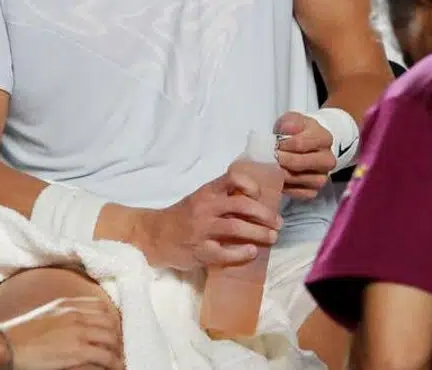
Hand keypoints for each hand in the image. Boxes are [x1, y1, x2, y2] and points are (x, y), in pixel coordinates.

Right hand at [0, 296, 123, 369]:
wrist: (7, 344)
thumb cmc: (20, 333)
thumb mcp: (45, 314)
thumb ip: (62, 315)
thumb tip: (75, 323)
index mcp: (68, 304)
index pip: (101, 307)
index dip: (111, 320)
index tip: (113, 331)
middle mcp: (76, 315)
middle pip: (110, 322)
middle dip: (118, 336)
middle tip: (118, 349)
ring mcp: (78, 332)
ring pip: (111, 339)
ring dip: (118, 352)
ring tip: (119, 362)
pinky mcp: (78, 351)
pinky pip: (106, 357)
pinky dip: (114, 364)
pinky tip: (115, 368)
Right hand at [142, 167, 282, 270]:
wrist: (153, 235)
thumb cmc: (181, 217)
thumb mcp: (199, 199)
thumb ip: (221, 198)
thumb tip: (255, 202)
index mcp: (206, 192)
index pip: (232, 178)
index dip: (250, 184)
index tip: (259, 195)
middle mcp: (205, 207)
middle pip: (241, 206)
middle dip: (264, 214)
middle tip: (278, 223)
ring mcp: (201, 229)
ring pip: (236, 228)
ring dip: (259, 233)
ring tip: (272, 237)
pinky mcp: (199, 250)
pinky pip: (225, 253)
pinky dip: (241, 253)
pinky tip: (251, 252)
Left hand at [274, 112, 337, 200]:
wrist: (305, 145)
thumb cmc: (297, 131)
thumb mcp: (293, 120)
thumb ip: (290, 122)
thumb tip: (285, 129)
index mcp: (324, 139)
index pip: (300, 143)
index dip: (282, 144)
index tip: (272, 143)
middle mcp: (328, 160)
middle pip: (299, 164)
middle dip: (280, 160)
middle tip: (268, 156)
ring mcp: (322, 177)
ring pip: (298, 180)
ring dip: (281, 174)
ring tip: (270, 167)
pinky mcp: (314, 191)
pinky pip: (298, 193)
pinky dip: (286, 187)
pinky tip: (278, 179)